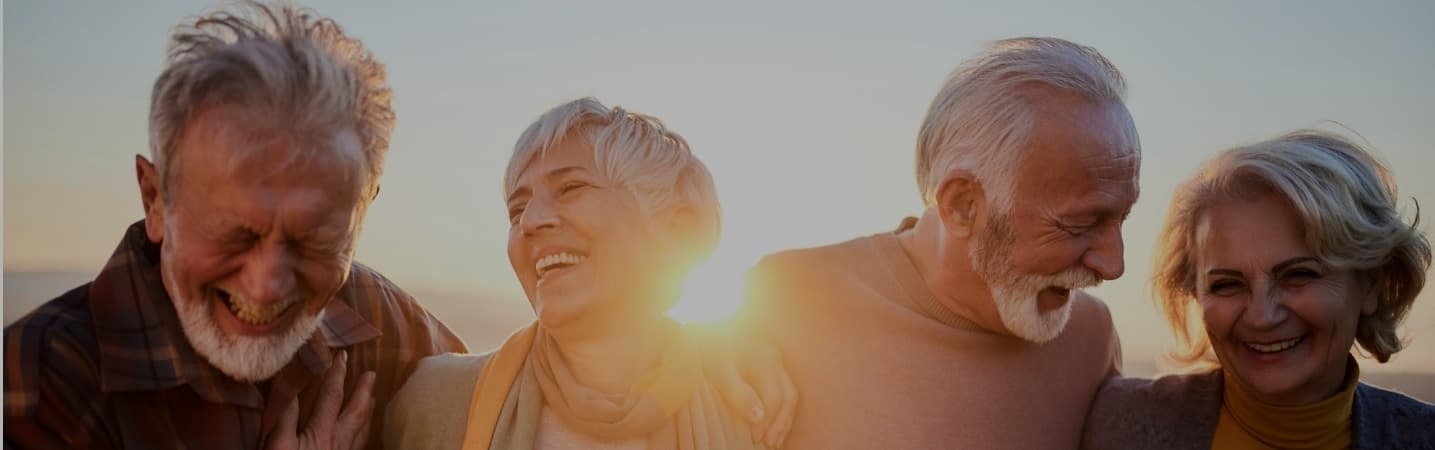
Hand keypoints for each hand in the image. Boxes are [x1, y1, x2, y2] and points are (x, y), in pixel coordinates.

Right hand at [268, 351, 377, 449]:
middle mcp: (340, 441)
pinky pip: (359, 445)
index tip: (342, 355)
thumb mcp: (279, 444)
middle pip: (357, 412)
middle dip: (363, 390)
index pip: (332, 396)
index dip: (335, 374)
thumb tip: (287, 386)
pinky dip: (362, 434)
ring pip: (362, 429)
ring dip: (366, 411)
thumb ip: (285, 417)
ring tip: (371, 399)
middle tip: (371, 373)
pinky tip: (359, 432)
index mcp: (323, 431)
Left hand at [699, 328, 797, 448]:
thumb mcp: (720, 372)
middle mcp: (776, 359)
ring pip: (791, 394)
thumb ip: (739, 394)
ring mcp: (777, 361)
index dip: (767, 421)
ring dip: (784, 419)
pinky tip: (774, 424)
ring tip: (775, 440)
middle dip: (781, 424)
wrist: (707, 333)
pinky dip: (782, 410)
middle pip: (789, 397)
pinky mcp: (774, 366)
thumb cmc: (711, 352)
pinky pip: (785, 390)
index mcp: (765, 359)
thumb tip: (759, 417)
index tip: (754, 438)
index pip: (774, 398)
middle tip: (770, 444)